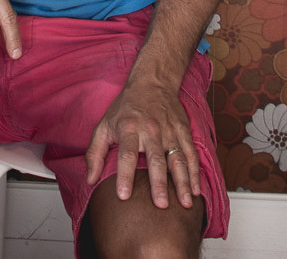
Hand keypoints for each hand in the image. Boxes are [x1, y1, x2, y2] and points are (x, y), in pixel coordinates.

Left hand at [84, 74, 199, 209]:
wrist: (152, 81)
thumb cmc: (125, 107)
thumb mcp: (104, 125)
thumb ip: (94, 153)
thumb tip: (90, 180)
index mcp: (129, 128)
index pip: (126, 154)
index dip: (124, 175)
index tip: (124, 196)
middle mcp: (151, 129)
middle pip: (155, 159)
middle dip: (159, 183)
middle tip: (161, 205)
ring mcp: (169, 130)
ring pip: (177, 158)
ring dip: (183, 181)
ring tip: (185, 203)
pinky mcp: (183, 130)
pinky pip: (191, 153)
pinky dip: (195, 172)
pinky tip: (196, 190)